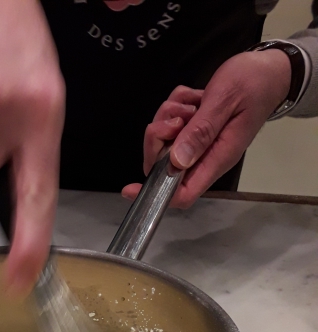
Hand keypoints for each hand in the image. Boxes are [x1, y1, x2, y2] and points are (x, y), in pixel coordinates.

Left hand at [122, 50, 290, 207]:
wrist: (270, 69)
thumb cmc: (254, 83)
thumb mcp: (225, 101)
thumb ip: (201, 131)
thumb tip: (177, 162)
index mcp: (217, 158)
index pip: (183, 193)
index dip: (155, 194)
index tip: (130, 188)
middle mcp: (206, 157)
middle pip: (164, 165)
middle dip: (159, 139)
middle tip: (177, 117)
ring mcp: (200, 144)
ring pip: (164, 142)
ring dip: (168, 118)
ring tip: (191, 103)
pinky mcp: (195, 129)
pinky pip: (171, 124)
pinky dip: (175, 107)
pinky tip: (193, 98)